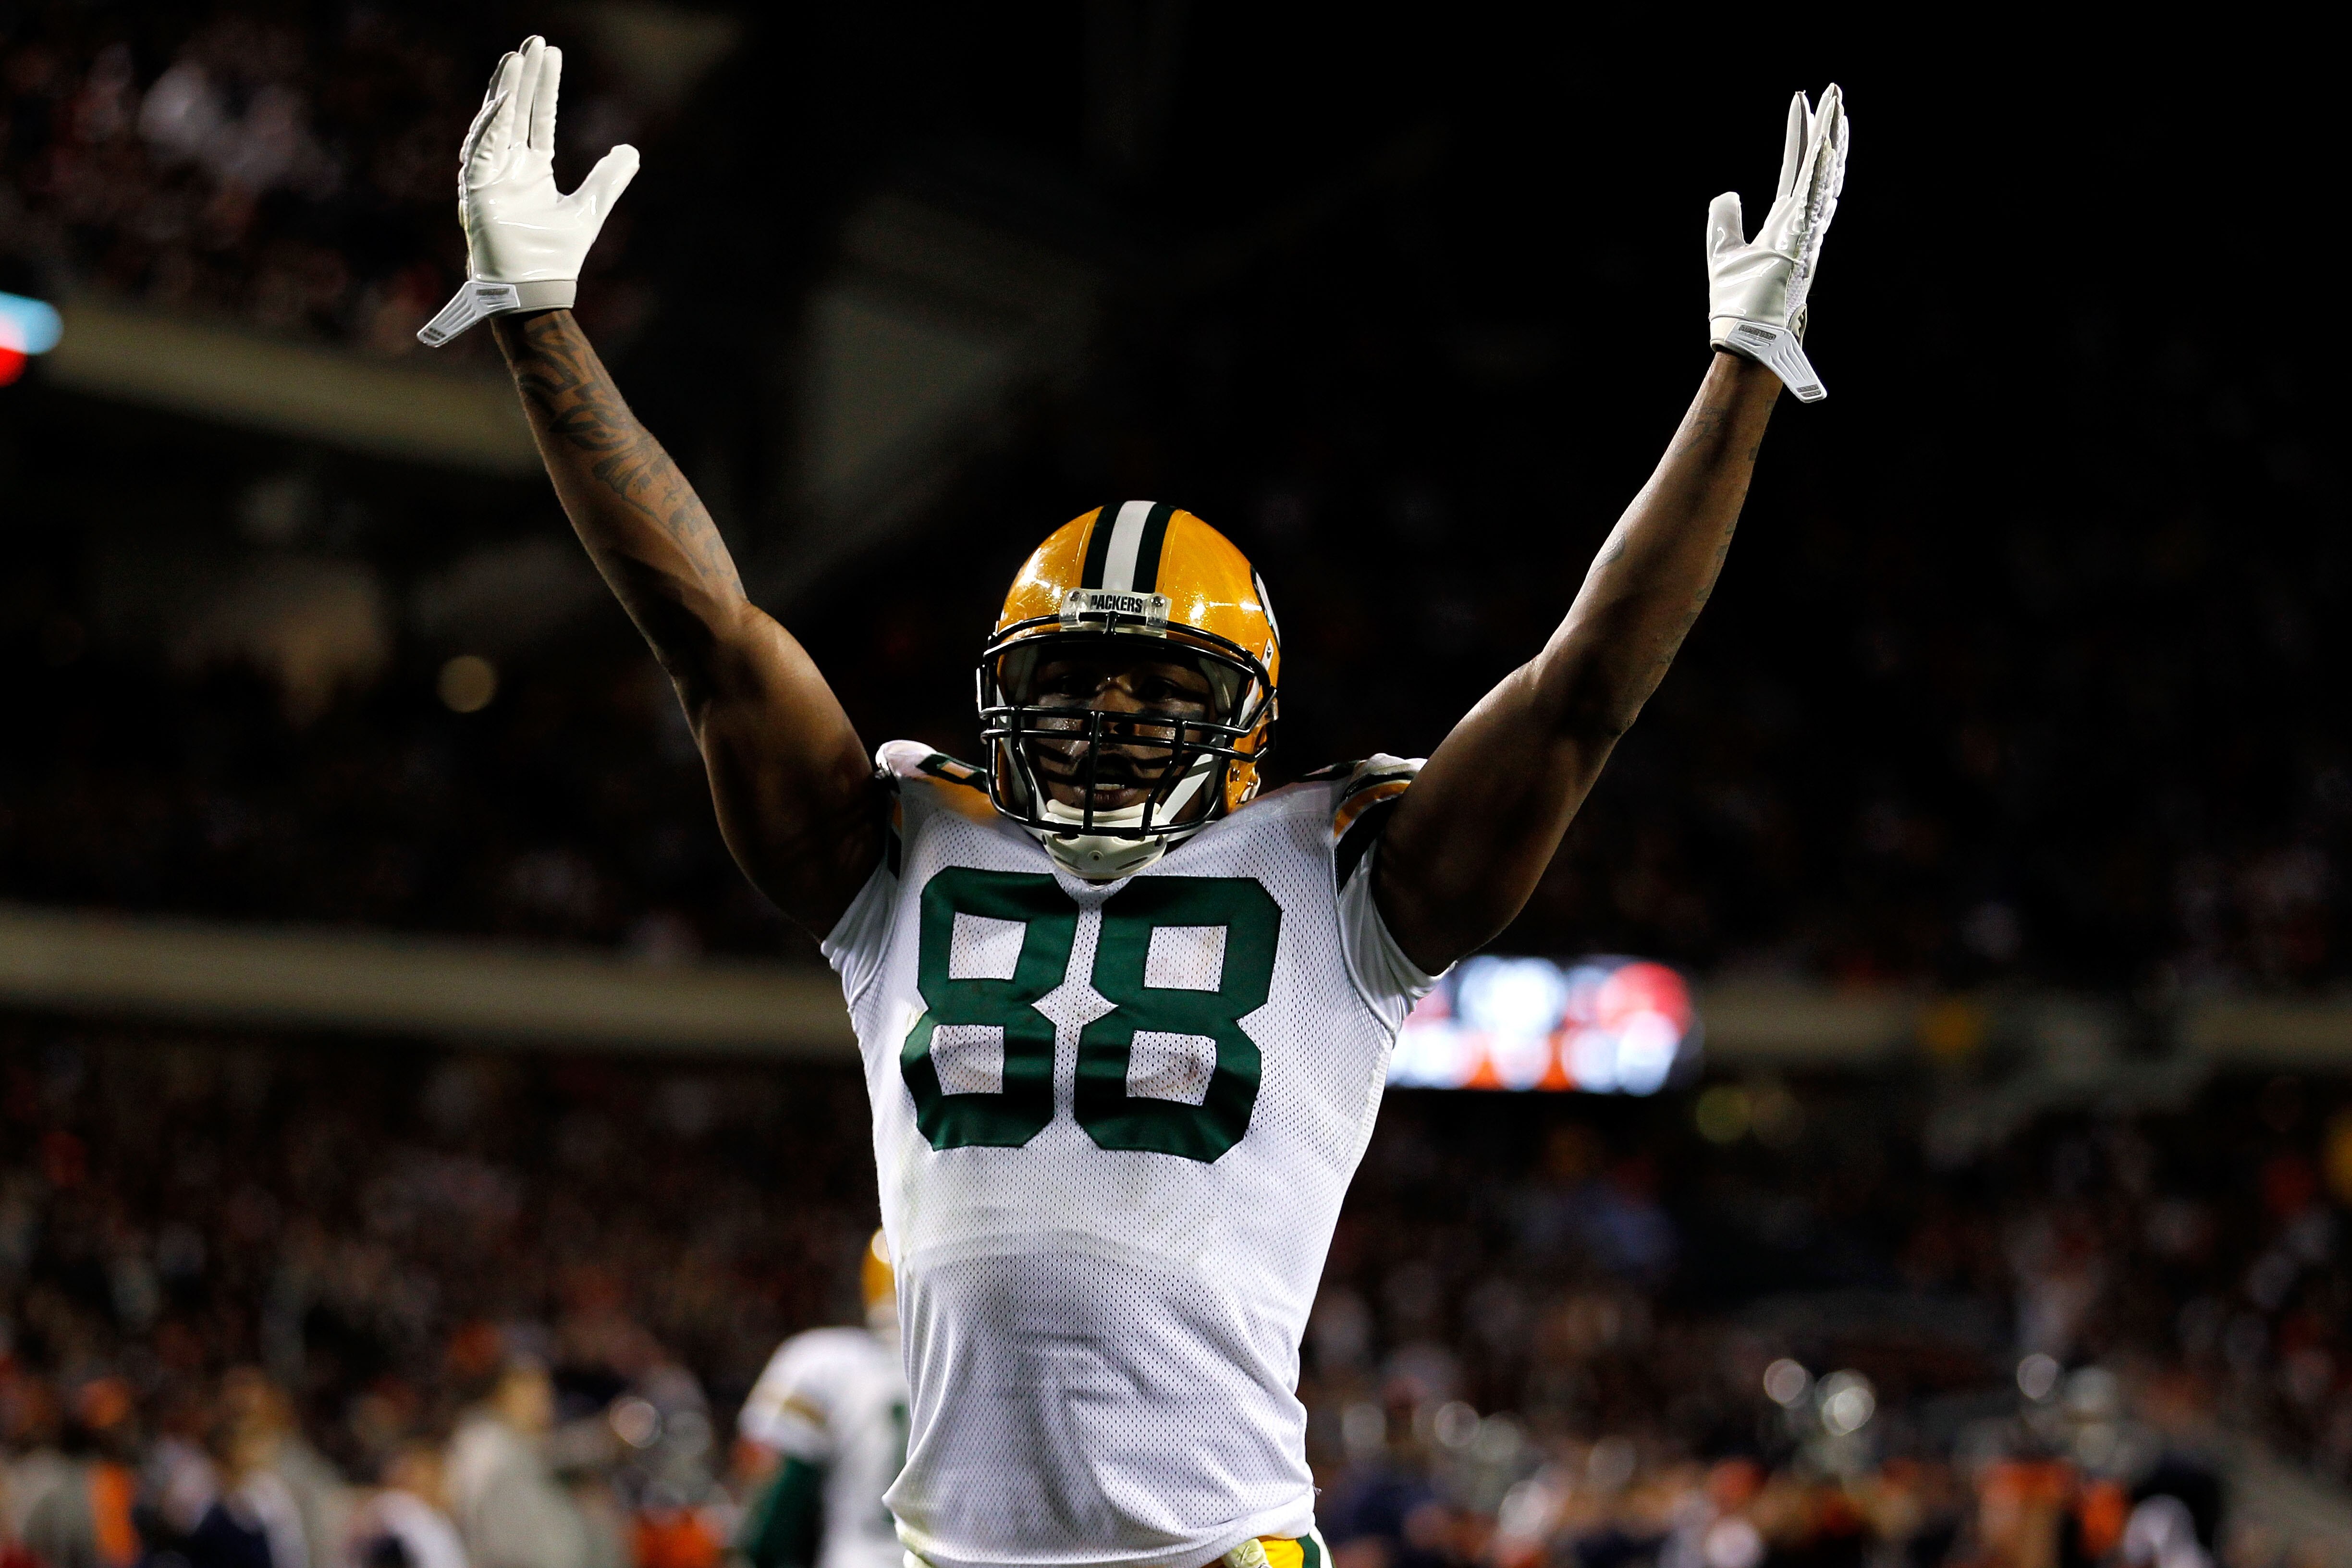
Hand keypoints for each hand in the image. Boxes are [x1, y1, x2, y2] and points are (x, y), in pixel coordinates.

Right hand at [418, 36, 638, 347]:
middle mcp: (508, 166)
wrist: (537, 289)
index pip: (538, 118)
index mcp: (532, 169)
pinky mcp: (476, 188)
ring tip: (516, 58)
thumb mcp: (591, 209)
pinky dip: (491, 125)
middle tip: (534, 42)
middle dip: (524, 77)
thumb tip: (631, 149)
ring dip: (505, 90)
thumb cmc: (557, 256)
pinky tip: (503, 101)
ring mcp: (490, 175)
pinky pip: (482, 149)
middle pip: (515, 110)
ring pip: (496, 122)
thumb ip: (609, 179)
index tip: (551, 54)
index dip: (545, 87)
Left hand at [1705, 85, 1847, 402]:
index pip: (1798, 168)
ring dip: (1830, 140)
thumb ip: (1725, 220)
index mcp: (1788, 221)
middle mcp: (1804, 222)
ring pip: (1824, 175)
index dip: (1801, 136)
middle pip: (1818, 165)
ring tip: (1837, 104)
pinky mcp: (1803, 243)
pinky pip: (1815, 200)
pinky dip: (1821, 172)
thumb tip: (1726, 192)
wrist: (1744, 335)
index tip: (1804, 103)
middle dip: (1826, 128)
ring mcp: (1808, 231)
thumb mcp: (1723, 251)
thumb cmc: (1739, 302)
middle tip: (1834, 92)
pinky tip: (1826, 143)